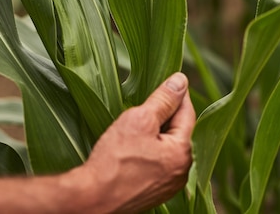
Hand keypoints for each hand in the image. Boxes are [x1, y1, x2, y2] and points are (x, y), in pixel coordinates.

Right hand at [69, 72, 195, 212]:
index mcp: (183, 152)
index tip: (171, 81)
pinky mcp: (154, 192)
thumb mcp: (140, 120)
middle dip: (166, 114)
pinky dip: (150, 150)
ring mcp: (169, 185)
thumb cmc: (114, 160)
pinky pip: (158, 163)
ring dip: (157, 132)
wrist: (92, 199)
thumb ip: (163, 100)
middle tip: (149, 101)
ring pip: (168, 147)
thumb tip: (180, 81)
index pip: (187, 112)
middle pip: (179, 131)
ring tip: (139, 123)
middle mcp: (182, 171)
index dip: (178, 93)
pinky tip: (134, 146)